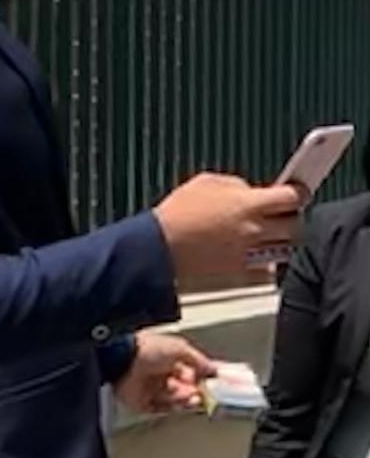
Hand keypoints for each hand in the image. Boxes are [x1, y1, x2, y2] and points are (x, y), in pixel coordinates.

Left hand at [113, 331, 215, 414]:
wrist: (121, 360)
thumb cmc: (147, 347)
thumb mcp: (178, 347)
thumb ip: (198, 359)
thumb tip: (214, 368)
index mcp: (167, 355)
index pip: (190, 368)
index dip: (203, 376)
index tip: (216, 383)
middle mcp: (159, 371)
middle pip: (185, 386)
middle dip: (196, 390)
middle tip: (205, 393)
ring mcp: (151, 388)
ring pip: (175, 399)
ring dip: (186, 400)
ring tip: (193, 398)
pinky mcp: (142, 402)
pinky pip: (162, 409)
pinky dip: (173, 408)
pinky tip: (180, 405)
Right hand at [154, 173, 303, 281]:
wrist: (159, 249)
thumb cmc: (177, 214)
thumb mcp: (205, 183)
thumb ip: (234, 183)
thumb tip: (249, 190)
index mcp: (248, 204)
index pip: (292, 197)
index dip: (298, 193)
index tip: (297, 191)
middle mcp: (255, 230)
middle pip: (296, 226)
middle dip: (292, 217)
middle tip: (282, 213)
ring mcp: (251, 255)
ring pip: (285, 249)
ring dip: (281, 239)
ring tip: (267, 232)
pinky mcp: (242, 274)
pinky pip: (268, 270)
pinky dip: (266, 262)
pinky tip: (252, 252)